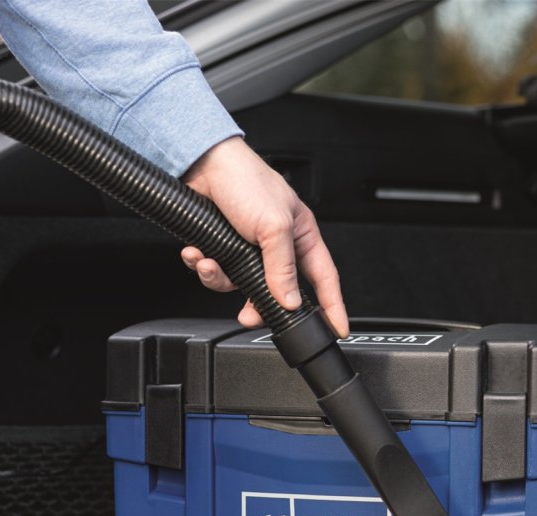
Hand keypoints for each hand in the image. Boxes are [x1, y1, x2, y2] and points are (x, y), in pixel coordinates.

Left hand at [180, 137, 348, 337]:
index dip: (333, 306)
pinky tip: (199, 254)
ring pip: (242, 286)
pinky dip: (204, 266)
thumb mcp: (273, 227)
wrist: (203, 164)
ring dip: (221, 279)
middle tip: (250, 315)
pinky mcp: (225, 249)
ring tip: (211, 264)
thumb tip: (290, 302)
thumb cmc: (246, 181)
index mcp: (302, 237)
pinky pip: (218, 274)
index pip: (324, 279)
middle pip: (278, 293)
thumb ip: (283, 268)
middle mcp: (278, 247)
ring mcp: (250, 249)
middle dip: (259, 305)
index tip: (337, 329)